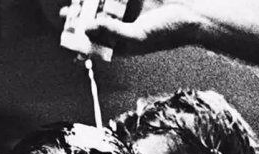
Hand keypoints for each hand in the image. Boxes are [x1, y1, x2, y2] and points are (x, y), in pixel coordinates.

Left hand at [61, 0, 207, 54]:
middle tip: (68, 14)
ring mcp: (126, 11)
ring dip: (88, 4)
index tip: (67, 36)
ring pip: (101, 6)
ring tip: (76, 2)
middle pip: (94, 23)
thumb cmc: (166, 32)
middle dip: (80, 19)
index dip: (79, 42)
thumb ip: (111, 33)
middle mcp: (122, 28)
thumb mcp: (137, 37)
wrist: (191, 13)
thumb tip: (86, 28)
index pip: (95, 45)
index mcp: (122, 45)